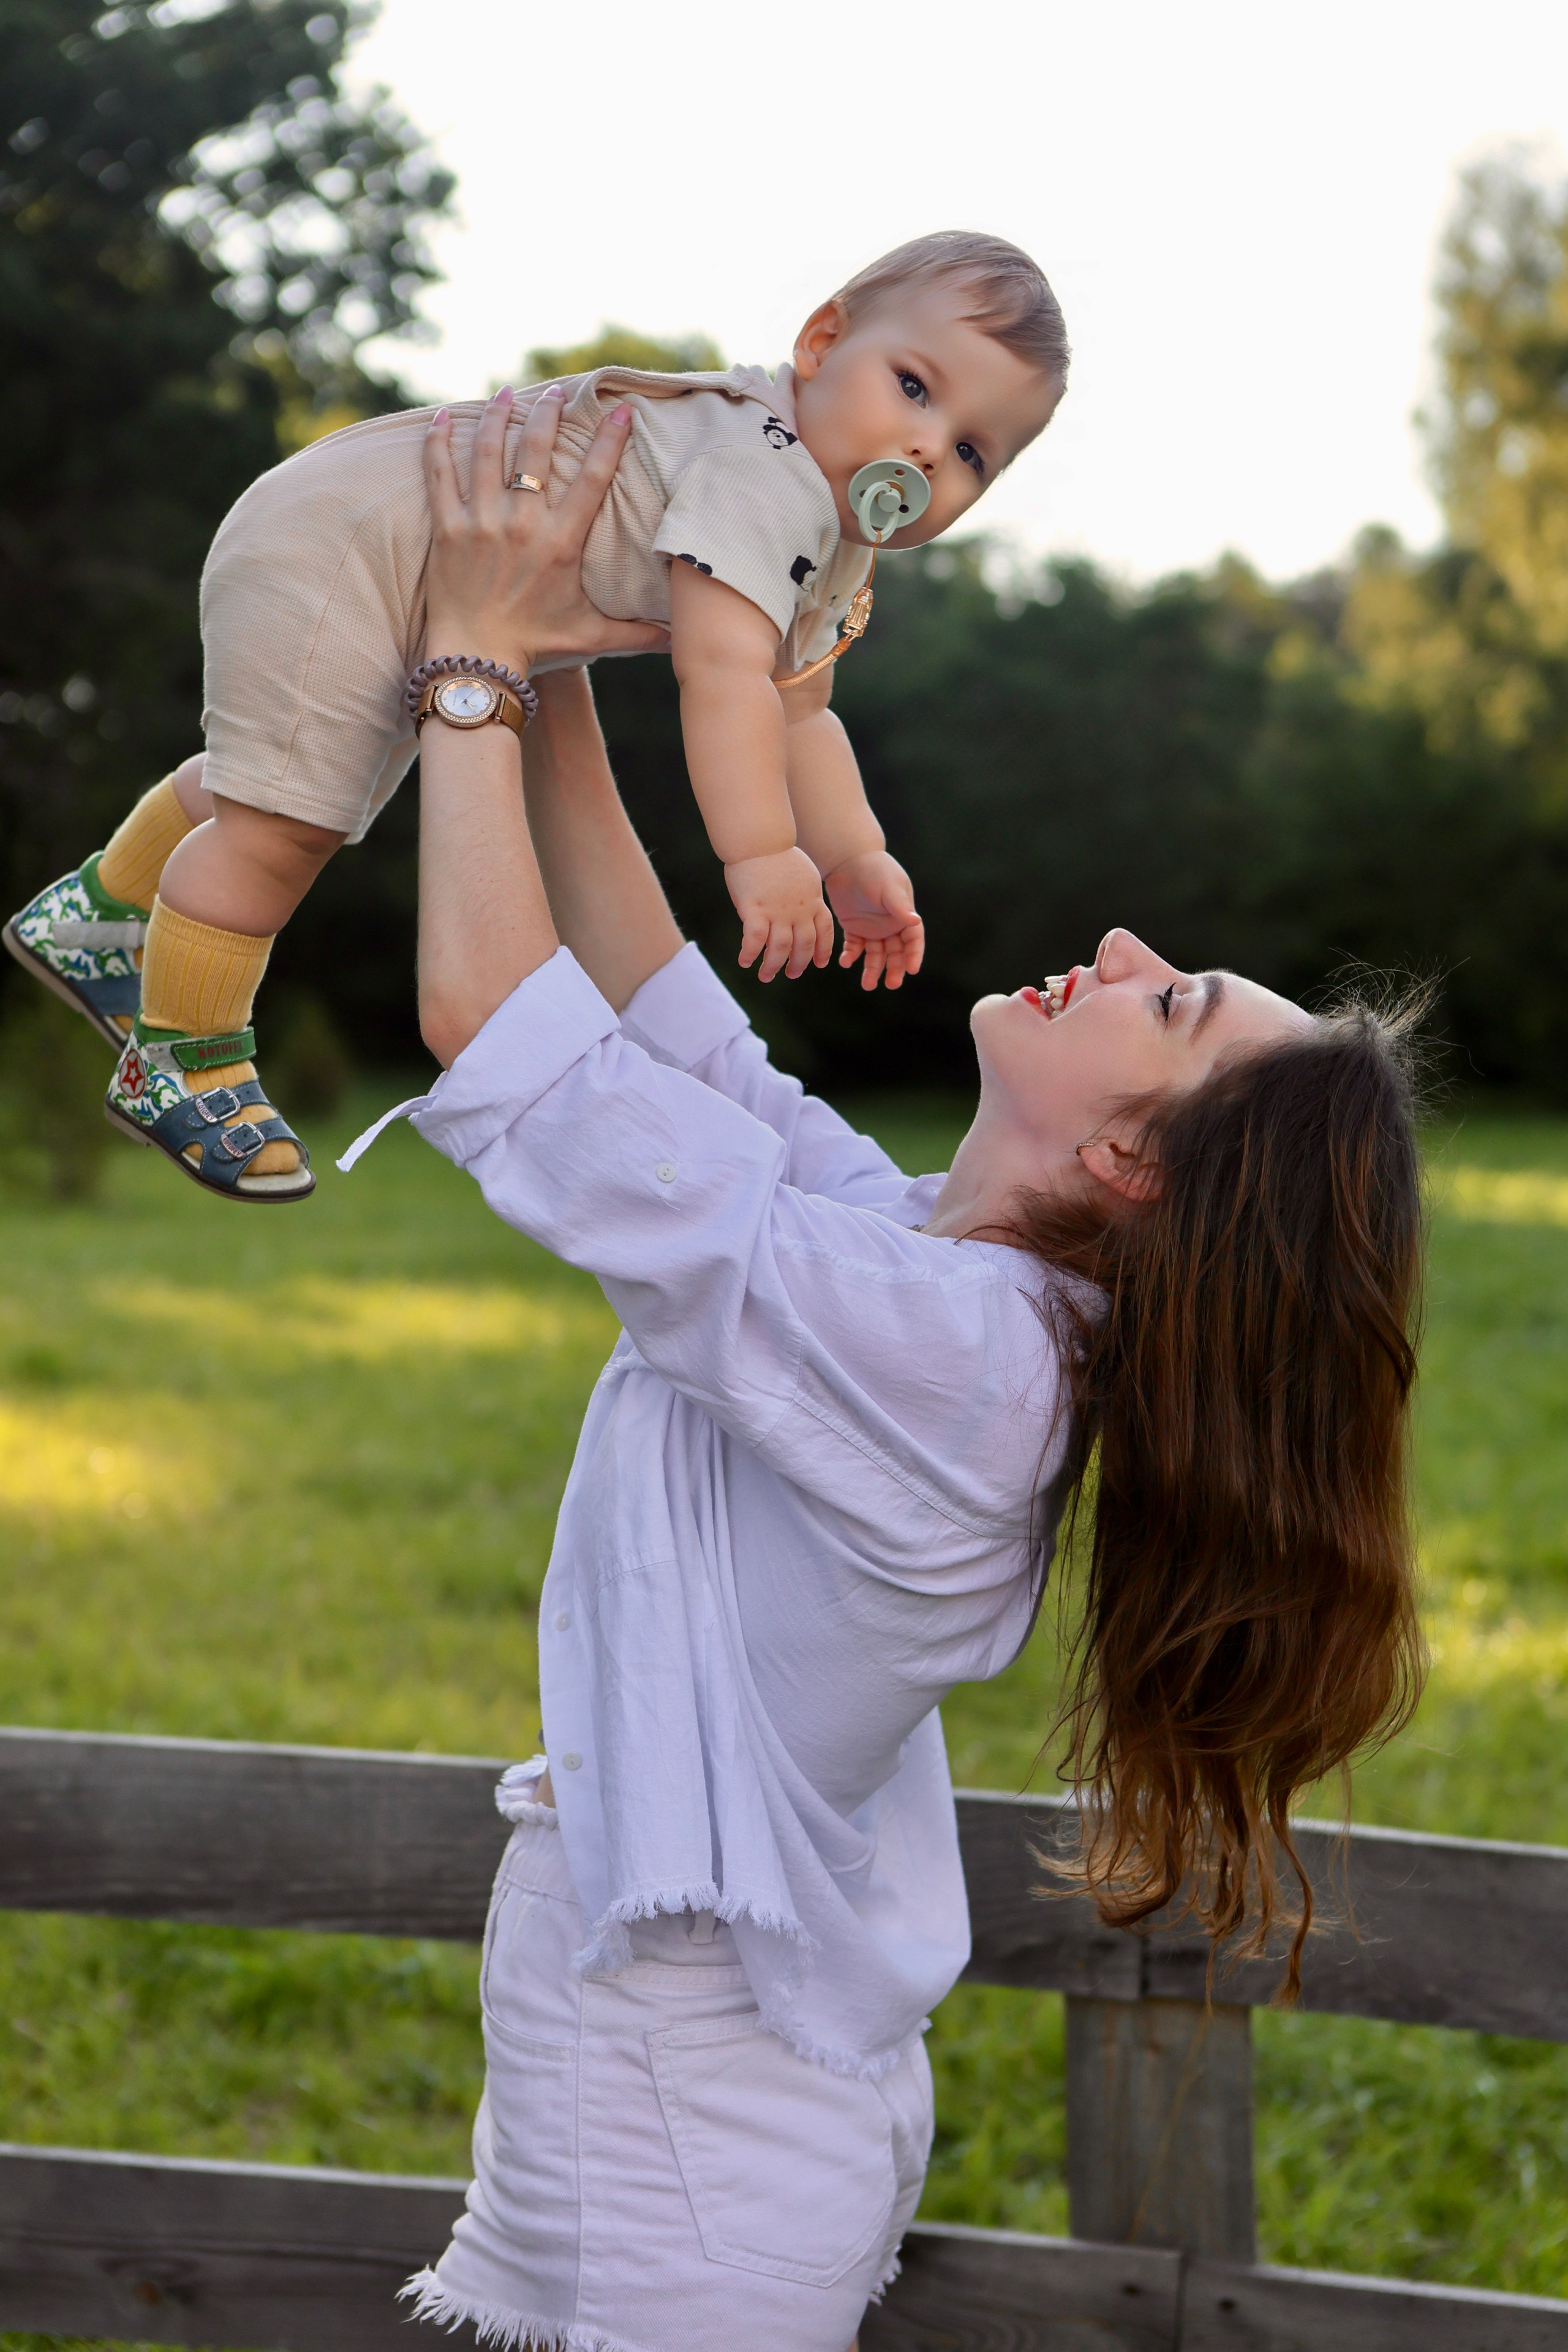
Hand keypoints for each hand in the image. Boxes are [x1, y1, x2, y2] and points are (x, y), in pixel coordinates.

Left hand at [422, 386, 668, 674]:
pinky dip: (439, 442)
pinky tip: (441, 417)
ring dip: (498, 416)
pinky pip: (441, 474)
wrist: (476, 660)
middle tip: (556, 391)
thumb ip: (637, 633)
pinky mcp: (448, 528)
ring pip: (489, 452)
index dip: (609, 440)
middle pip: (537, 451)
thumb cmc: (535, 646)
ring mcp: (482, 523)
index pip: (593, 479)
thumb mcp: (591, 636)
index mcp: (561, 544)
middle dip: (548, 413)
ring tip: (506, 393)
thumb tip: (680, 639)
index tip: (620, 411)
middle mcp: (523, 526)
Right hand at [724, 847, 834, 983]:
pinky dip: (749, 954)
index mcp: (813, 900)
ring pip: (780, 949)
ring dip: (773, 966)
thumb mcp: (804, 875)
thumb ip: (805, 895)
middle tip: (791, 973)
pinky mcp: (754, 910)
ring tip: (766, 976)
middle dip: (799, 964)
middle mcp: (799, 910)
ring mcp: (777, 911)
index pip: (824, 931)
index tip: (819, 963)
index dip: (823, 950)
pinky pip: (753, 940)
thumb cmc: (777, 854)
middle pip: (804, 945)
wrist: (760, 840)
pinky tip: (744, 962)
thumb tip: (801, 908)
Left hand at [824, 850, 924, 990]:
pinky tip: (846, 962)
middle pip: (896, 953)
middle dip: (895, 969)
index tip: (911, 970)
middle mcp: (890, 925)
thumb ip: (899, 906)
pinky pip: (855, 947)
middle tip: (891, 984)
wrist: (847, 861)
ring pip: (876, 954)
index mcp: (904, 915)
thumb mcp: (889, 888)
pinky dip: (851, 955)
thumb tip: (915, 922)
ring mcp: (872, 928)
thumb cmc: (874, 871)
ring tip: (868, 985)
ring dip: (873, 969)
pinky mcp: (854, 928)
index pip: (913, 940)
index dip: (914, 955)